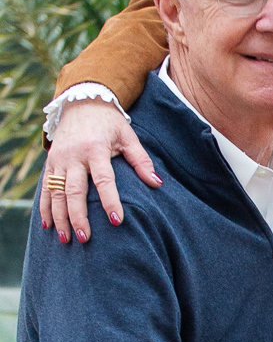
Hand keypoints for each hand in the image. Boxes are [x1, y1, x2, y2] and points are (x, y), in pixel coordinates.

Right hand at [41, 99, 161, 242]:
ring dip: (59, 217)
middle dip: (78, 215)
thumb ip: (141, 160)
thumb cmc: (109, 123)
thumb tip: (157, 183)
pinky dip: (45, 207)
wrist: (81, 102)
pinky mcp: (50, 162)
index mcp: (95, 149)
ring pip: (56, 192)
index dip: (110, 200)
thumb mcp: (128, 136)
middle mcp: (74, 155)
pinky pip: (45, 187)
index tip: (116, 221)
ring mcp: (59, 159)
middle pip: (74, 190)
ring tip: (65, 239)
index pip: (103, 179)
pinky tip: (48, 225)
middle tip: (85, 238)